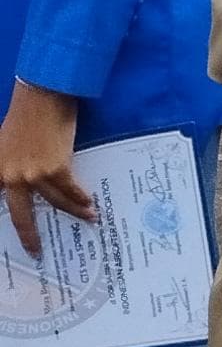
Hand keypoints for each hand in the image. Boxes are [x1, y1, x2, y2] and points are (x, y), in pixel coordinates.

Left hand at [0, 79, 93, 260]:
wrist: (43, 94)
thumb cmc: (27, 114)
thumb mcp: (8, 143)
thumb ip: (14, 165)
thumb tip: (30, 182)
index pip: (1, 202)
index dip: (11, 223)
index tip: (22, 239)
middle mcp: (11, 176)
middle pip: (21, 215)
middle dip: (29, 236)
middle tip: (36, 251)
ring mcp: (33, 175)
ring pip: (54, 203)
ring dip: (73, 212)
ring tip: (87, 218)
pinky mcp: (55, 169)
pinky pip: (71, 190)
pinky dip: (81, 197)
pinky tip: (88, 203)